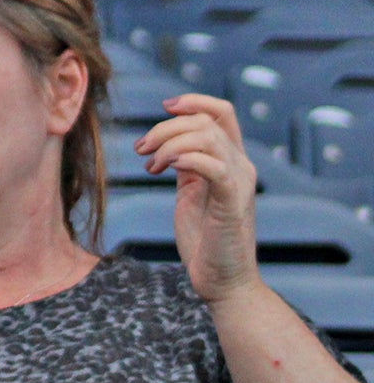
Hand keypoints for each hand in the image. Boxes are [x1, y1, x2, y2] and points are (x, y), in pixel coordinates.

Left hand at [136, 94, 259, 303]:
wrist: (222, 280)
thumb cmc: (205, 239)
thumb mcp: (192, 193)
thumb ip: (187, 167)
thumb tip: (167, 146)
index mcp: (231, 161)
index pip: (223, 113)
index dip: (194, 102)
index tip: (165, 106)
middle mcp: (241, 166)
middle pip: (205, 121)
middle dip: (165, 128)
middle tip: (141, 150)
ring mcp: (239, 183)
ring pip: (207, 137)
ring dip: (169, 144)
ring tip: (150, 164)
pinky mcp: (232, 203)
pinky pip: (214, 166)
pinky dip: (186, 159)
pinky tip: (166, 170)